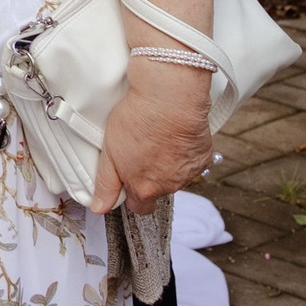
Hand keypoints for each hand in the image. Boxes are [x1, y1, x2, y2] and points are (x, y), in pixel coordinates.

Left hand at [97, 61, 215, 212]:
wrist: (170, 98)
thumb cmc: (137, 120)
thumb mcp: (109, 153)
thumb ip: (106, 184)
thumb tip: (100, 207)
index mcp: (145, 188)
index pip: (139, 207)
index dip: (131, 194)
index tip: (127, 179)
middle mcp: (169, 186)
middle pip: (158, 190)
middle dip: (150, 177)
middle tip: (142, 152)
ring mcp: (189, 172)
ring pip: (176, 176)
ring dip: (168, 164)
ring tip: (158, 139)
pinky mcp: (204, 156)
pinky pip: (193, 161)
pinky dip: (185, 152)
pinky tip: (175, 135)